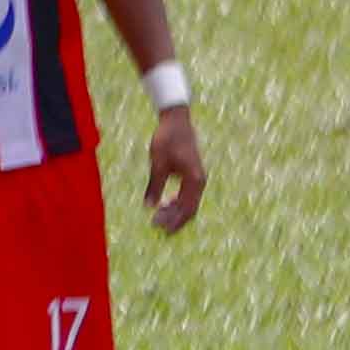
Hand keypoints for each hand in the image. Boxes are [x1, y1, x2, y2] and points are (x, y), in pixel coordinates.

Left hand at [141, 107, 207, 231]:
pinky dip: (176, 202)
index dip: (174, 221)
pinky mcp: (191, 175)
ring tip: (157, 217)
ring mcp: (197, 178)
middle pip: (189, 209)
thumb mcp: (158, 163)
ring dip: (174, 212)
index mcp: (194, 180)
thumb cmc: (167, 140)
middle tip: (155, 225)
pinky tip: (163, 205)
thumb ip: (155, 185)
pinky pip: (187, 194)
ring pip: (188, 203)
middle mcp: (199, 181)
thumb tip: (149, 206)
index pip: (187, 209)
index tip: (159, 228)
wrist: (176, 121)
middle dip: (174, 219)